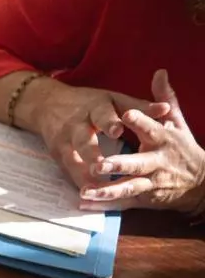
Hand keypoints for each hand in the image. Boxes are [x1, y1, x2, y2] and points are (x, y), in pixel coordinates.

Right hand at [20, 77, 166, 197]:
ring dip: (82, 174)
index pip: (102, 115)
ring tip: (94, 188)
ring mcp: (64, 141)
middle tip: (101, 165)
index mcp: (95, 107)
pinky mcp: (57, 153)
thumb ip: (139, 108)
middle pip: (83, 139)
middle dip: (90, 153)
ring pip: (72, 159)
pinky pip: (67, 170)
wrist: (47, 103)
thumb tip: (166, 110)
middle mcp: (77, 124)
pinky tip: (87, 193)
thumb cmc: (89, 102)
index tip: (118, 131)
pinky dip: (77, 181)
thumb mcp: (113, 100)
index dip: (109, 123)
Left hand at [80, 70, 204, 213]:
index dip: (140, 121)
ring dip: (106, 190)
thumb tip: (159, 72)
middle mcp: (157, 162)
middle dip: (118, 165)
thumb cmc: (182, 148)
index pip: (152, 128)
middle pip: (137, 164)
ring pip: (128, 187)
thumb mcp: (177, 122)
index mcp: (163, 140)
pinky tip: (84, 204)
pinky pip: (122, 202)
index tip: (126, 114)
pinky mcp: (144, 198)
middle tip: (98, 165)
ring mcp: (150, 183)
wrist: (200, 183)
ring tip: (85, 191)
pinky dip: (103, 205)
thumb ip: (164, 99)